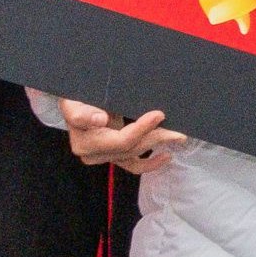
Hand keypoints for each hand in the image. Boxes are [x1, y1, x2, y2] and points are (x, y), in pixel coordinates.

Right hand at [55, 95, 187, 174]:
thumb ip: (85, 108)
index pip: (113, 131)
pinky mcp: (111, 157)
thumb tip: (100, 120)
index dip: (138, 126)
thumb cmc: (83, 91)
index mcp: (78, 126)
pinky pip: (131, 165)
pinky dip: (150, 163)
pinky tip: (166, 156)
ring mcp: (100, 155)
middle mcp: (86, 147)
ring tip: (177, 137)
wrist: (80, 98)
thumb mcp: (81, 93)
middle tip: (175, 126)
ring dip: (156, 145)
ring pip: (131, 155)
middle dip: (153, 135)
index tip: (158, 115)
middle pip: (126, 145)